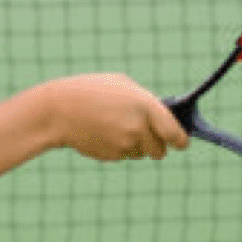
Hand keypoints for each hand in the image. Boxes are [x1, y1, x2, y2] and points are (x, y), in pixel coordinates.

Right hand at [53, 73, 189, 161]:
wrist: (59, 111)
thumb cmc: (92, 91)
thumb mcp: (124, 85)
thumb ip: (147, 101)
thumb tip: (163, 116)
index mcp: (146, 107)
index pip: (175, 134)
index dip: (181, 141)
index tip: (181, 143)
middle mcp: (139, 129)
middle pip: (160, 151)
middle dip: (156, 145)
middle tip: (145, 134)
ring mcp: (125, 145)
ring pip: (141, 154)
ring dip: (136, 145)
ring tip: (116, 126)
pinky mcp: (112, 156)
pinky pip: (124, 155)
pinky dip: (119, 147)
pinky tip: (104, 132)